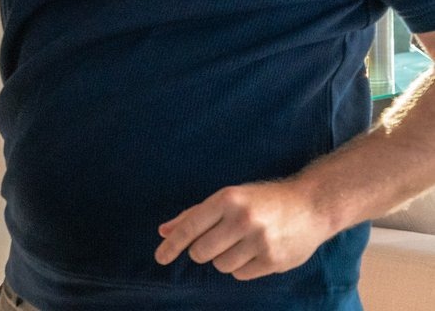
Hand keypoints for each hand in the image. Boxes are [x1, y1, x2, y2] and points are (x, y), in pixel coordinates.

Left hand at [155, 181, 337, 279]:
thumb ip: (194, 215)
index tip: (160, 258)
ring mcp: (260, 241)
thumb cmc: (262, 201)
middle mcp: (243, 219)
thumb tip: (163, 232)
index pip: (189, 227)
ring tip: (242, 243)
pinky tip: (256, 251)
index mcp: (227, 199)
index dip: (172, 246)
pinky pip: (240, 275)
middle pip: (201, 252)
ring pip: (220, 266)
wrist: (312, 205)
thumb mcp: (228, 198)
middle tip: (218, 241)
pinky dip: (242, 267)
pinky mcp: (274, 260)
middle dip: (203, 251)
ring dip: (224, 259)